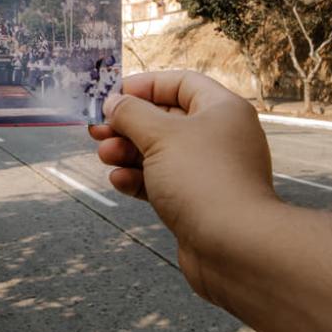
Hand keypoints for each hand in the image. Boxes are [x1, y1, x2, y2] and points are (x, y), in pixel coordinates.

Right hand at [89, 71, 279, 297]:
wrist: (235, 247)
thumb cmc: (204, 180)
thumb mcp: (160, 136)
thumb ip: (131, 114)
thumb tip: (114, 103)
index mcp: (221, 110)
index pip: (180, 83)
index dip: (144, 86)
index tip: (113, 95)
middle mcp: (219, 136)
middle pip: (165, 119)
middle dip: (128, 124)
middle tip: (97, 130)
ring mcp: (209, 171)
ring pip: (160, 152)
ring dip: (128, 152)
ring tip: (104, 156)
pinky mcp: (198, 201)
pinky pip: (163, 181)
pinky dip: (139, 179)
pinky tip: (119, 181)